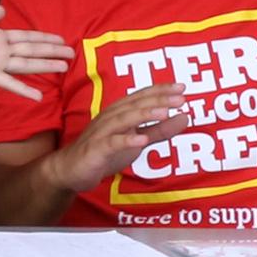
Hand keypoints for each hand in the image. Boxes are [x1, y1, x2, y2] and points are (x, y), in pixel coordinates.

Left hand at [0, 5, 73, 99]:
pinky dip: (23, 89)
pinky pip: (8, 82)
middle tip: (72, 52)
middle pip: (31, 49)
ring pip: (26, 63)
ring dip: (46, 65)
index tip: (59, 38)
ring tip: (65, 66)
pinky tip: (38, 96)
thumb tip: (3, 10)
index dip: (41, 37)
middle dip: (51, 50)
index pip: (23, 36)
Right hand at [39, 83, 188, 193]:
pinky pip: (111, 143)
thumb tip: (185, 116)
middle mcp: (110, 117)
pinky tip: (141, 141)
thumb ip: (160, 130)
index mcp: (120, 112)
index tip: (181, 86)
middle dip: (158, 99)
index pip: (142, 96)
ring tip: (165, 112)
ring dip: (144, 114)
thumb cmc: (105, 152)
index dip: (160, 90)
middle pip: (135, 104)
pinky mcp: (95, 150)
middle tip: (180, 97)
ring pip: (123, 119)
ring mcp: (101, 132)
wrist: (71, 169)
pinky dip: (126, 140)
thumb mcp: (137, 141)